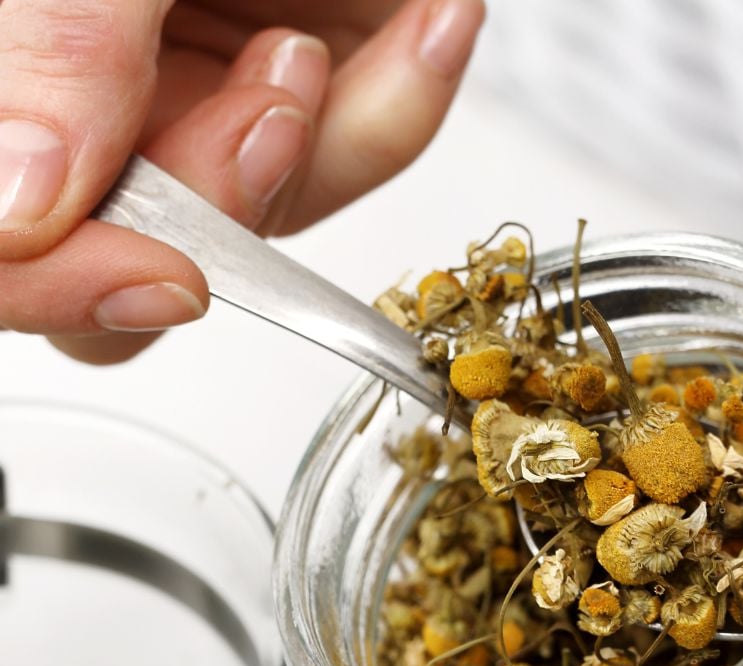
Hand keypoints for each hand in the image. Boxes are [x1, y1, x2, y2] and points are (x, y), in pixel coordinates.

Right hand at [0, 0, 484, 362]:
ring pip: (267, 217)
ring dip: (314, 152)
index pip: (11, 250)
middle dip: (223, 212)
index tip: (155, 279)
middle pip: (141, 258)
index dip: (61, 290)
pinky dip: (399, 101)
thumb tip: (18, 209)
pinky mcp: (303, 86)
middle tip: (266, 110)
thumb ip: (54, 47)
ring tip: (313, 48)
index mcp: (21, 78)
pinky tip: (429, 24)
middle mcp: (104, 106)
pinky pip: (356, 146)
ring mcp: (202, 101)